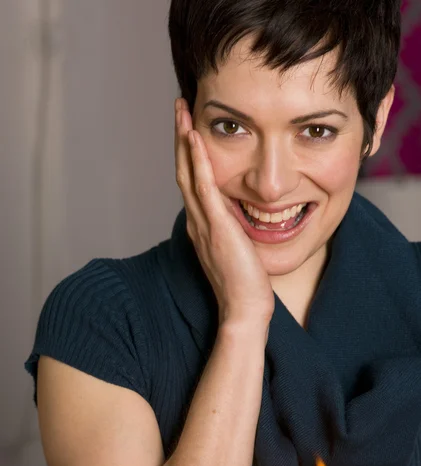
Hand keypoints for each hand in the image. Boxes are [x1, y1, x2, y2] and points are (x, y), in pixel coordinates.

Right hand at [174, 98, 274, 327]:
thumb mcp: (237, 250)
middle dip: (180, 136)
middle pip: (183, 169)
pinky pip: (203, 187)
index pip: (192, 180)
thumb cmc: (246, 284)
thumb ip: (232, 230)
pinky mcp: (216, 227)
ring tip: (182, 110)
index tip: (190, 125)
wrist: (245, 309)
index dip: (188, 152)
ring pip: (188, 172)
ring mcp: (203, 223)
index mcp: (202, 224)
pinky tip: (194, 136)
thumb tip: (240, 216)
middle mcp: (197, 220)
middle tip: (180, 106)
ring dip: (183, 140)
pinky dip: (198, 160)